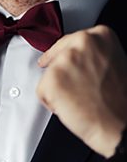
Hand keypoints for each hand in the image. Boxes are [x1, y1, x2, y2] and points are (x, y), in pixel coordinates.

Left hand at [37, 25, 126, 157]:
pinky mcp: (51, 79)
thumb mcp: (111, 64)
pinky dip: (50, 101)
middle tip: (73, 87)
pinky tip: (69, 106)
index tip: (60, 59)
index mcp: (100, 35)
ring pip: (48, 74)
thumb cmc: (118, 101)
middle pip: (55, 56)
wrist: (119, 125)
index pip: (69, 42)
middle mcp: (81, 43)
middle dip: (59, 72)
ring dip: (57, 88)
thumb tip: (72, 58)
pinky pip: (41, 91)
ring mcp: (65, 60)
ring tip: (78, 99)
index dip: (63, 54)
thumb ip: (90, 55)